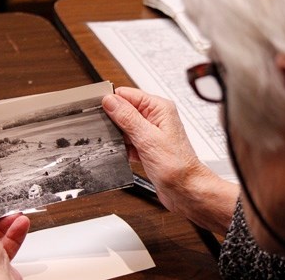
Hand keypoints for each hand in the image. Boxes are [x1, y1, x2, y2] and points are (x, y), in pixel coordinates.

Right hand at [103, 87, 238, 233]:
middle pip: (124, 111)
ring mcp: (151, 134)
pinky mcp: (147, 148)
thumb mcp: (147, 138)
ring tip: (120, 146)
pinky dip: (123, 148)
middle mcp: (156, 118)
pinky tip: (125, 155)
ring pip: (124, 128)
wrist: (185, 190)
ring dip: (118, 137)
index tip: (98, 109)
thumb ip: (127, 118)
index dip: (111, 101)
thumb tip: (110, 101)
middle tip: (107, 131)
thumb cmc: (177, 166)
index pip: (128, 94)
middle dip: (113, 121)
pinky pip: (128, 142)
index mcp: (159, 108)